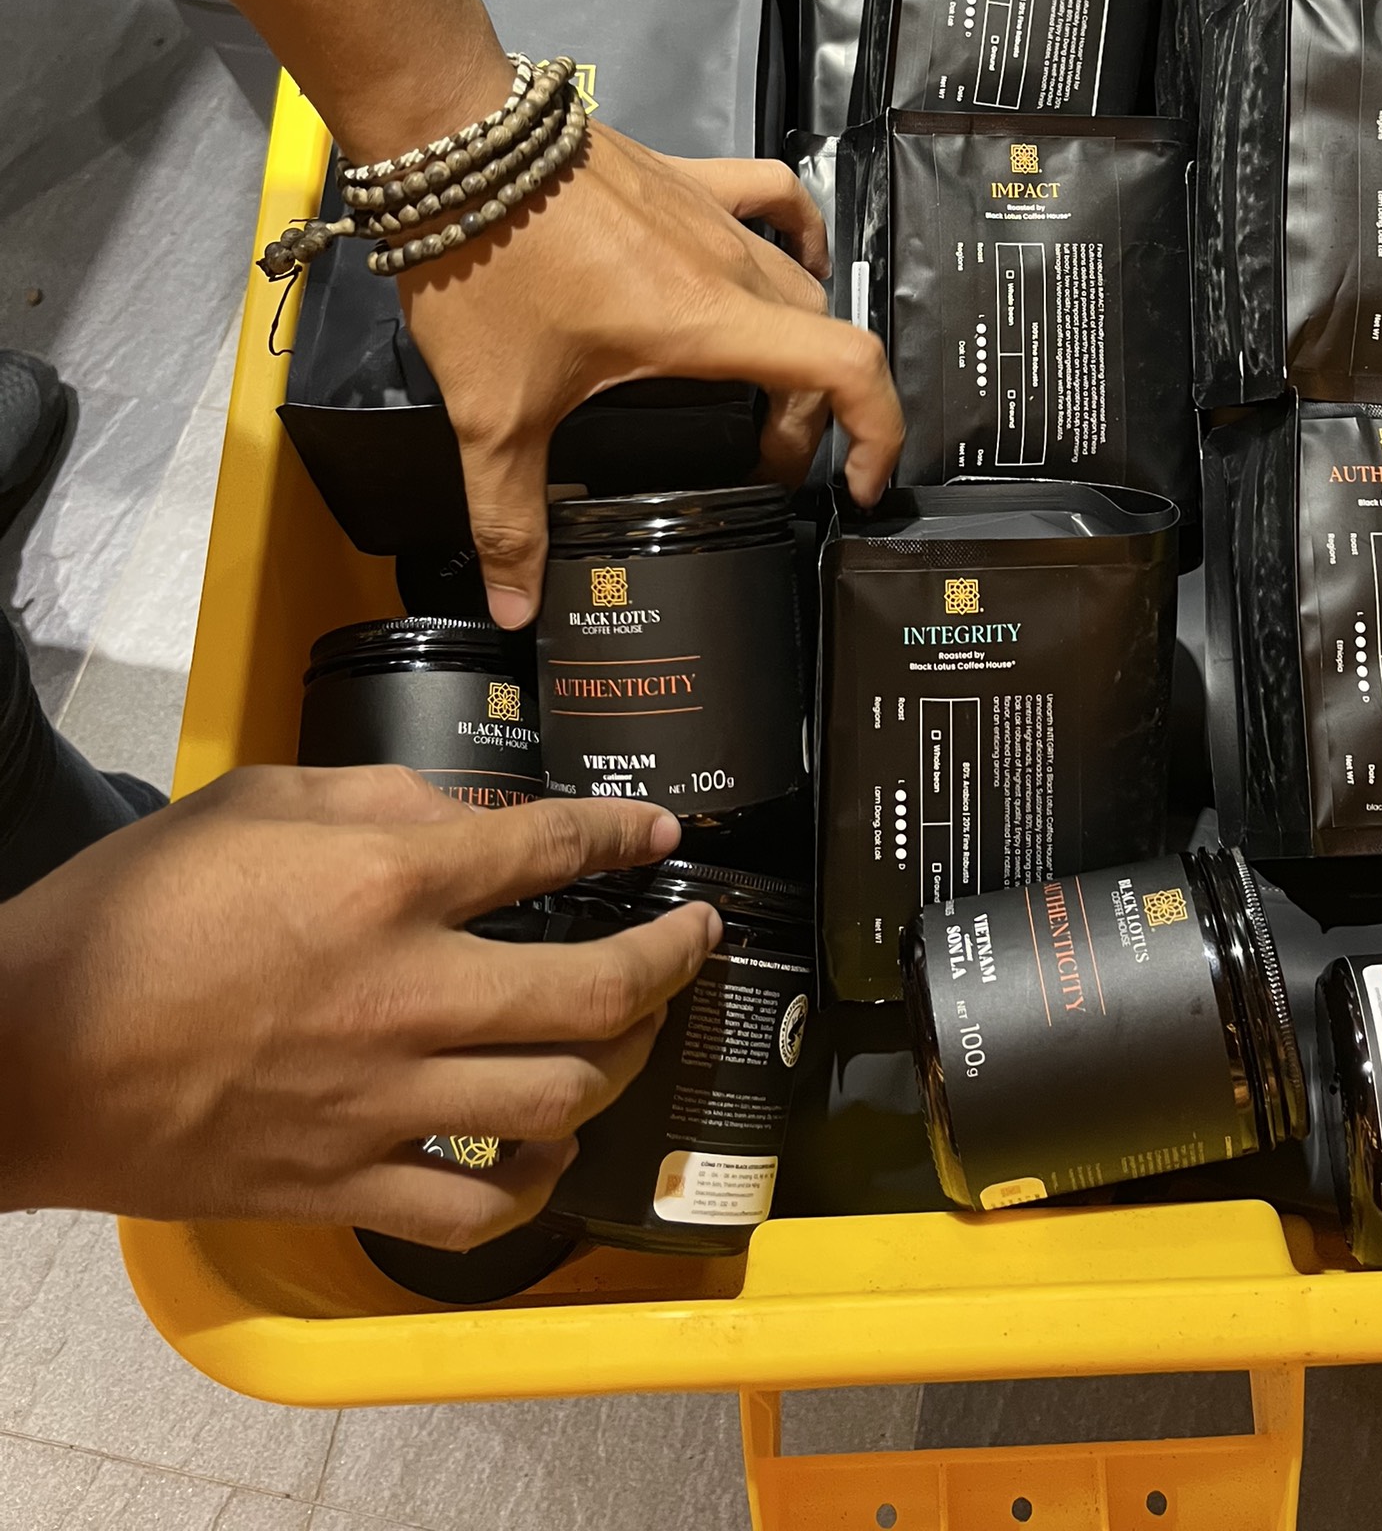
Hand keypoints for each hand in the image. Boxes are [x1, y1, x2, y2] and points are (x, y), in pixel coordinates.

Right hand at [0, 767, 717, 1244]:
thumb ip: (375, 794)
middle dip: (671, 959)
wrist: (27, 1049)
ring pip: (561, 1097)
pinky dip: (534, 1185)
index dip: (626, 837)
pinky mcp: (341, 1183)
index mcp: (388, 883)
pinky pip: (477, 1209)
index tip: (659, 840)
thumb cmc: (129, 913)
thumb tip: (465, 814)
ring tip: (633, 1035)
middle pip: (597, 991)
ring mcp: (382, 1101)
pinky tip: (546, 1149)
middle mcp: (409, 994)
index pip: (552, 848)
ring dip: (623, 1064)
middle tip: (692, 939)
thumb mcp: (252, 800)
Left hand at [398, 124, 902, 626]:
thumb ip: (510, 514)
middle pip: (821, 341)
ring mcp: (713, 213)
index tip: (854, 484)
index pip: (847, 368)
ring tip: (760, 389)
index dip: (879, 432)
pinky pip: (774, 199)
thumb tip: (516, 607)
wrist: (449, 144)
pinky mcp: (685, 177)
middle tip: (757, 463)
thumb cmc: (483, 269)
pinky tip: (781, 261)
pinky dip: (795, 236)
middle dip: (809, 416)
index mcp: (709, 323)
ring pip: (798, 283)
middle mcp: (731, 265)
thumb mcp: (494, 412)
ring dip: (799, 344)